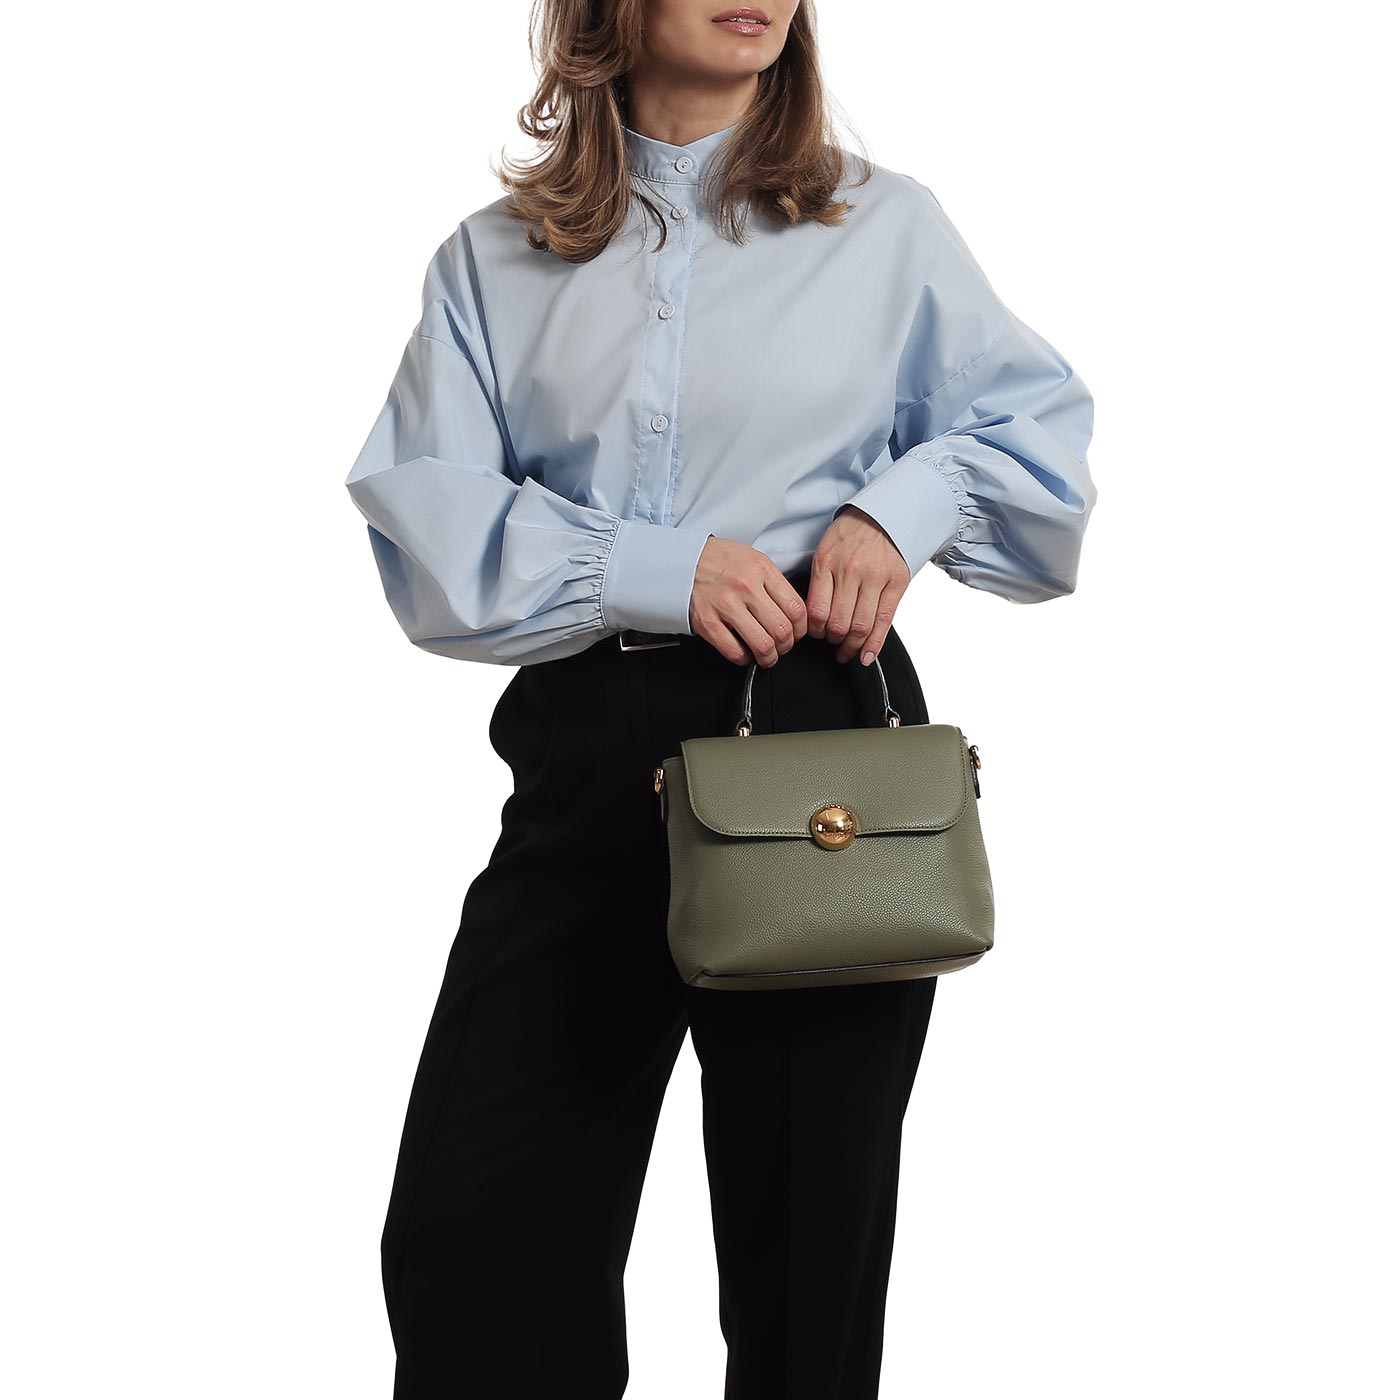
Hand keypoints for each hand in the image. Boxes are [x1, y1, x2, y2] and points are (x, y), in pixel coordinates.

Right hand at [688, 536, 807, 666]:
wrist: (682, 560)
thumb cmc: (718, 560)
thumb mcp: (753, 559)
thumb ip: (774, 583)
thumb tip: (792, 611)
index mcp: (761, 569)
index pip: (796, 609)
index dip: (801, 629)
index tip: (797, 633)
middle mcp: (746, 587)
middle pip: (782, 630)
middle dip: (787, 645)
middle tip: (782, 646)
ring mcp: (725, 606)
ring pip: (762, 645)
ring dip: (769, 657)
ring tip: (767, 655)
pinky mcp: (707, 622)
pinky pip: (735, 651)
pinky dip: (744, 659)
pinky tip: (745, 653)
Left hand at [806, 506, 910, 664]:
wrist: (883, 514)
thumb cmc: (851, 533)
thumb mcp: (825, 550)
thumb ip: (820, 581)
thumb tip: (813, 617)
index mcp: (827, 562)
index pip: (816, 611)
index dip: (814, 630)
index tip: (815, 633)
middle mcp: (851, 570)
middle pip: (838, 623)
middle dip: (832, 640)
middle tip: (832, 642)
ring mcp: (875, 577)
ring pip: (860, 626)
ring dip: (851, 646)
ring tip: (847, 650)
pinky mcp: (896, 583)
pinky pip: (884, 621)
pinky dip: (874, 645)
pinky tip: (866, 656)